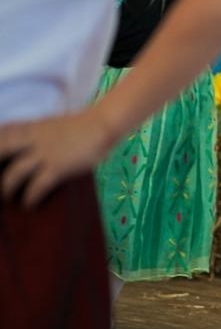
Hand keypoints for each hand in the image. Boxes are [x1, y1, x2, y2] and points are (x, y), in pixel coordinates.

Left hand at [0, 110, 115, 207]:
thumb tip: (21, 151)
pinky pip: (38, 185)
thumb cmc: (79, 127)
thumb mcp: (48, 125)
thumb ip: (32, 135)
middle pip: (0, 151)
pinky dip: (31, 196)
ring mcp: (45, 153)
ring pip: (14, 173)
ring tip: (7, 197)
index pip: (0, 134)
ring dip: (7, 188)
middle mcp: (32, 139)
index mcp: (28, 127)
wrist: (102, 123)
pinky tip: (29, 204)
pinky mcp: (58, 166)